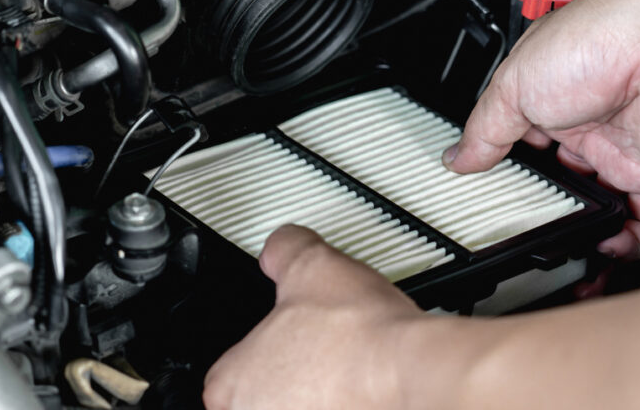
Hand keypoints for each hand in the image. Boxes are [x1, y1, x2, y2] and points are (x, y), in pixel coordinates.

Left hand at [202, 225, 473, 409]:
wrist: (411, 370)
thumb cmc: (358, 336)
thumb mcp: (310, 264)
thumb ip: (282, 251)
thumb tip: (282, 246)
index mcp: (228, 387)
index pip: (231, 372)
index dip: (265, 350)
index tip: (288, 344)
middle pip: (262, 401)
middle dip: (290, 382)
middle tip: (317, 360)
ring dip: (318, 398)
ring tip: (343, 376)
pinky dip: (347, 405)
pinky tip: (361, 394)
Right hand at [443, 0, 639, 257]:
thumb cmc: (597, 42)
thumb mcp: (513, 88)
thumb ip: (485, 131)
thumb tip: (456, 158)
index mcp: (543, 96)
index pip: (514, 142)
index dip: (499, 169)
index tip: (482, 196)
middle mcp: (581, 122)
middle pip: (554, 178)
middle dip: (538, 206)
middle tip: (519, 230)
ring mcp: (616, 148)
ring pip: (595, 203)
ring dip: (579, 229)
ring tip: (559, 249)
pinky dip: (626, 241)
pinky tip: (602, 246)